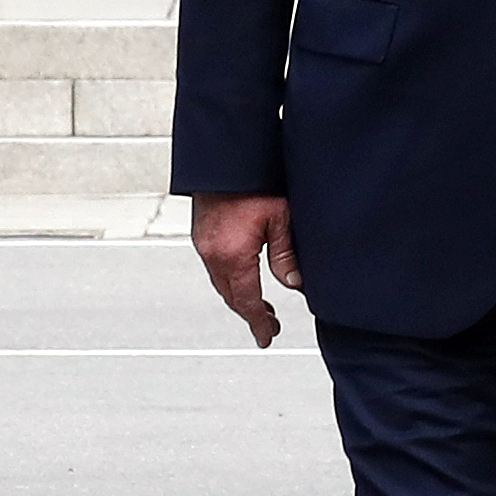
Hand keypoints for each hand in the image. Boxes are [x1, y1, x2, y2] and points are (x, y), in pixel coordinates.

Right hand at [192, 192, 302, 348]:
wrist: (223, 157)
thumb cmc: (253, 181)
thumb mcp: (280, 218)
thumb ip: (286, 254)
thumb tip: (293, 284)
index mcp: (232, 255)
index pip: (247, 301)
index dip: (258, 322)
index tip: (267, 337)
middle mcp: (212, 254)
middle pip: (232, 297)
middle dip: (250, 314)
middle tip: (268, 327)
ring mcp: (203, 244)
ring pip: (222, 283)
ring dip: (239, 297)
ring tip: (259, 307)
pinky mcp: (201, 234)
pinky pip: (215, 268)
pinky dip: (230, 280)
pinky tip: (243, 277)